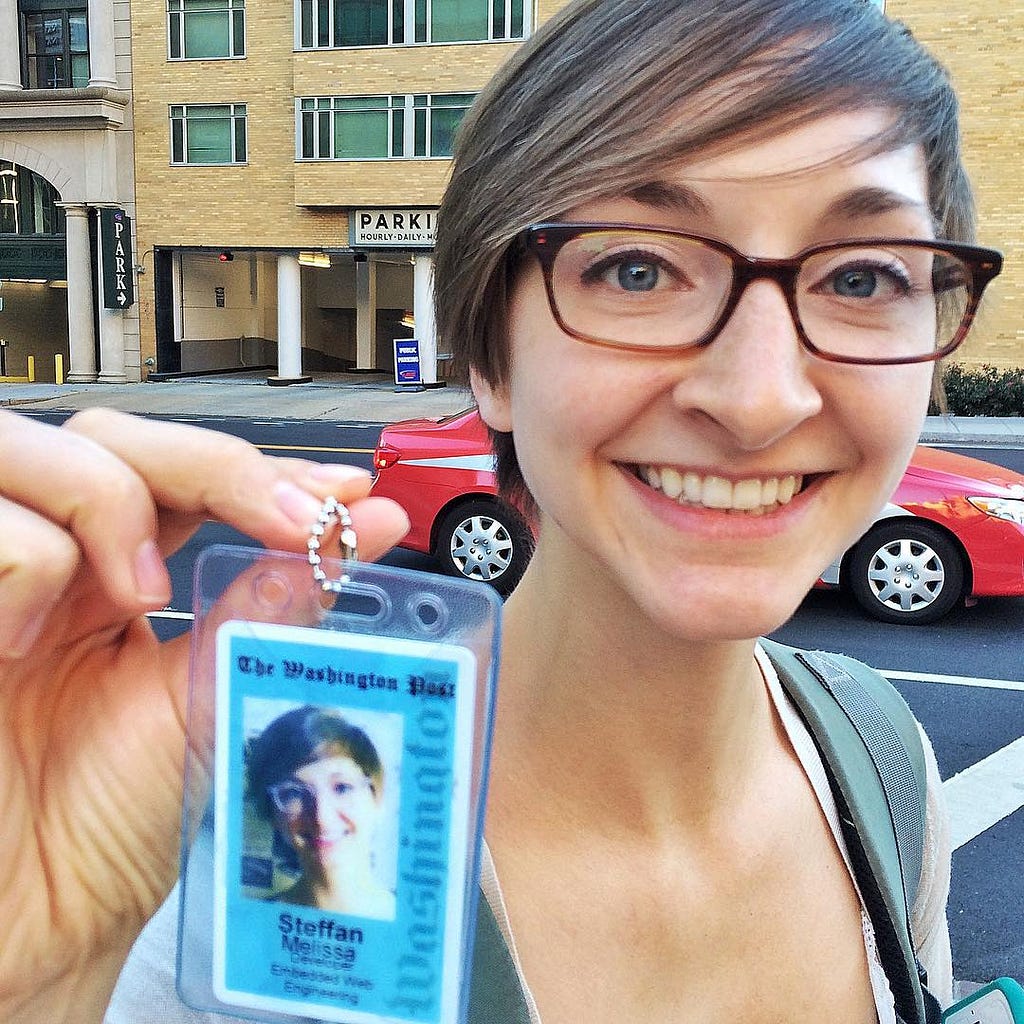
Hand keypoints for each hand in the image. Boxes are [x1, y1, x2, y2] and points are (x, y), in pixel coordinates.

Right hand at [0, 408, 408, 1023]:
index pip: (191, 472)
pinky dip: (27, 565)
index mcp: (121, 576)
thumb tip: (369, 527)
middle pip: (116, 436)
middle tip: (281, 523)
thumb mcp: (209, 695)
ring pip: (40, 449)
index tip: (346, 492)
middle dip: (213, 467)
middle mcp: (58, 560)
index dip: (267, 467)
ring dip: (112, 506)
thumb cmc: (109, 821)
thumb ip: (273, 602)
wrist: (31, 916)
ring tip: (138, 598)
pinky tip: (25, 643)